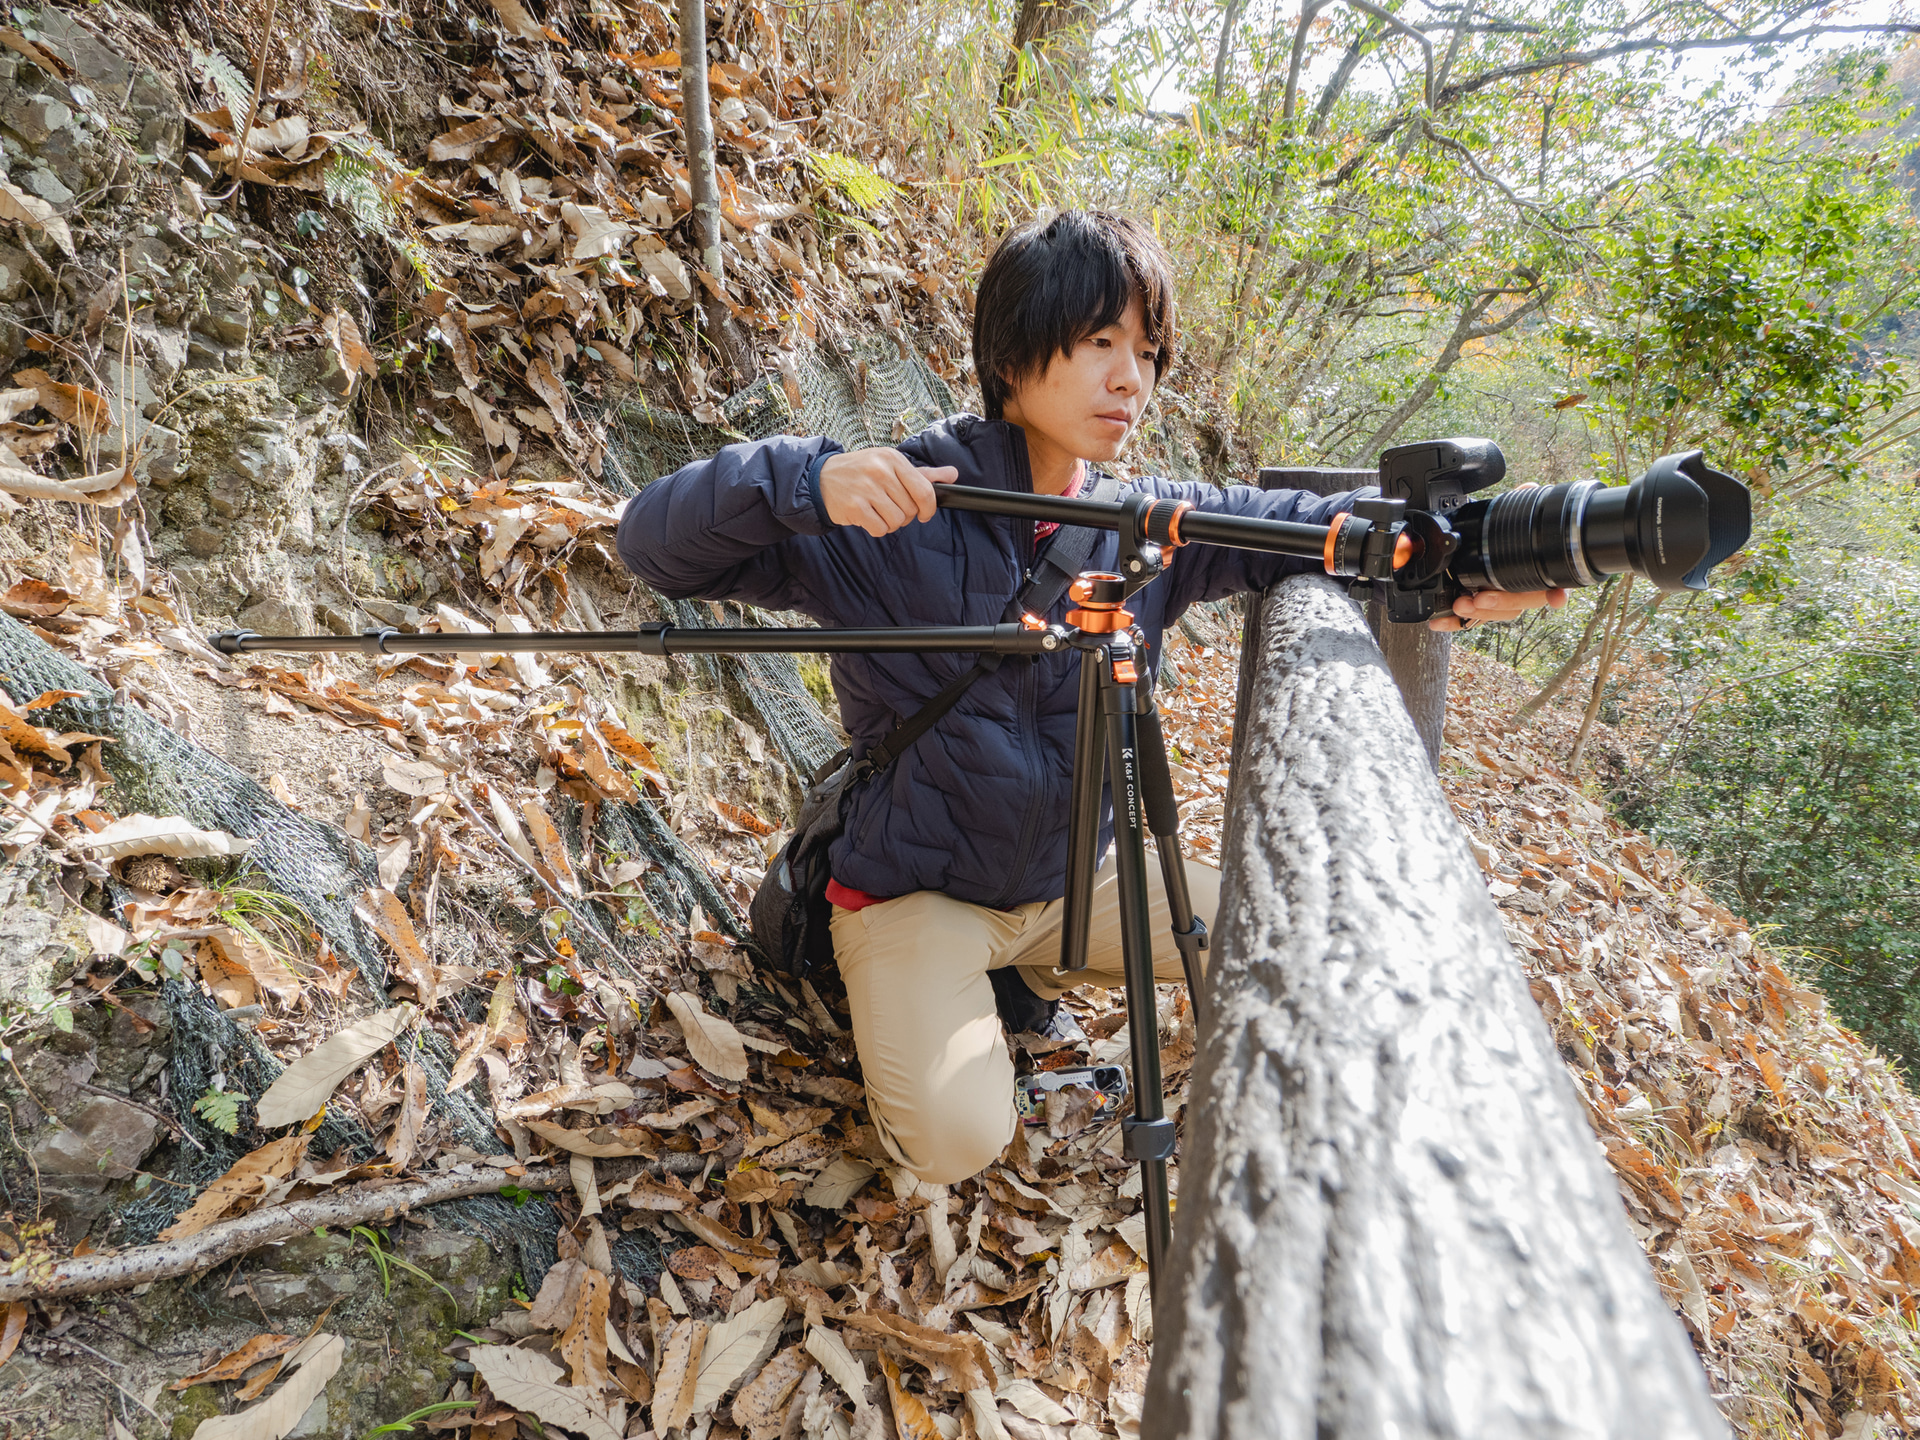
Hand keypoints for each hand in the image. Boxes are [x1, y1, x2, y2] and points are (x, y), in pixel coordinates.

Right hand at [818, 449, 957, 536]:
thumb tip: (953, 474)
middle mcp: (880, 471)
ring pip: (897, 521)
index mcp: (893, 459)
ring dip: (890, 522)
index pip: (924, 490)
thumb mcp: (890, 465)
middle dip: (904, 514)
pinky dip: (877, 528)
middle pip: (911, 509)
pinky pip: (880, 529)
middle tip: (889, 506)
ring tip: (878, 511)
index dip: (929, 508)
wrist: (822, 478)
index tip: (925, 514)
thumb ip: (922, 473)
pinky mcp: (854, 507)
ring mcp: (866, 489)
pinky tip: (868, 517)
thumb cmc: (861, 471)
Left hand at [1424, 482, 1566, 630]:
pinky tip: (1438, 623)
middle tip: (1481, 597)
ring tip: (1460, 605)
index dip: (1558, 593)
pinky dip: (1453, 623)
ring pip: (1495, 614)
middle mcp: (1521, 590)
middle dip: (1501, 602)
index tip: (1555, 598)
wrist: (1473, 547)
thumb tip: (1529, 489)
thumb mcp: (1510, 517)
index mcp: (1535, 572)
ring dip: (1478, 613)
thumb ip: (1520, 505)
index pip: (1554, 584)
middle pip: (1519, 604)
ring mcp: (1500, 601)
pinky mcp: (1477, 609)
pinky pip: (1468, 620)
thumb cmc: (1501, 536)